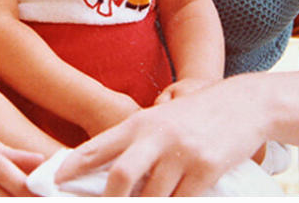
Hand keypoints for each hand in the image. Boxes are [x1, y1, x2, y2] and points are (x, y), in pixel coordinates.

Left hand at [55, 77, 266, 195]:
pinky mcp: (207, 169)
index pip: (96, 147)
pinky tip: (170, 202)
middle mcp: (155, 137)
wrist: (243, 104)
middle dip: (109, 201)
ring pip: (153, 195)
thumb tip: (106, 172)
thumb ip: (133, 142)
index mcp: (137, 124)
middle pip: (121, 177)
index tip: (55, 182)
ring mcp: (182, 153)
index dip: (72, 167)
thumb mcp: (158, 120)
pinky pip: (183, 200)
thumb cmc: (194, 116)